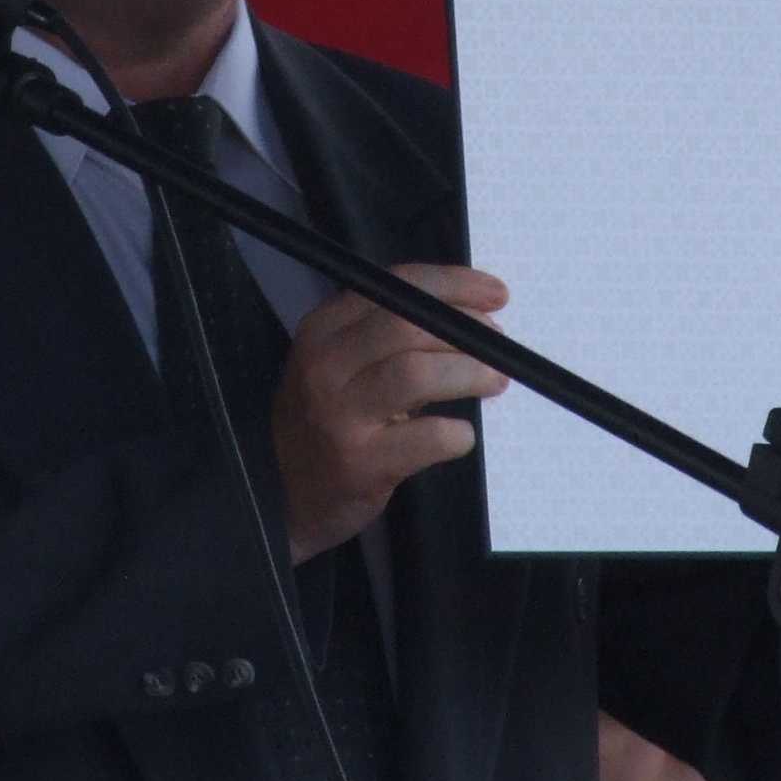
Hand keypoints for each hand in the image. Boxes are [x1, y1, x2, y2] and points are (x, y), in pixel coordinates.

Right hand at [269, 264, 510, 563]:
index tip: (496, 293)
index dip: (454, 285)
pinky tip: (461, 436)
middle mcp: (325, 365)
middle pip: (409, 324)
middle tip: (499, 345)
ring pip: (417, 373)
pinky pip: (425, 438)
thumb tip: (473, 315)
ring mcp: (339, 415)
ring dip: (469, 373)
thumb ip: (388, 335)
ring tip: (494, 382)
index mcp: (323, 329)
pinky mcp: (359, 463)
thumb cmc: (327, 421)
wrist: (281, 495)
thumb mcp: (340, 365)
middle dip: (466, 328)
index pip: (395, 286)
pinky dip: (455, 433)